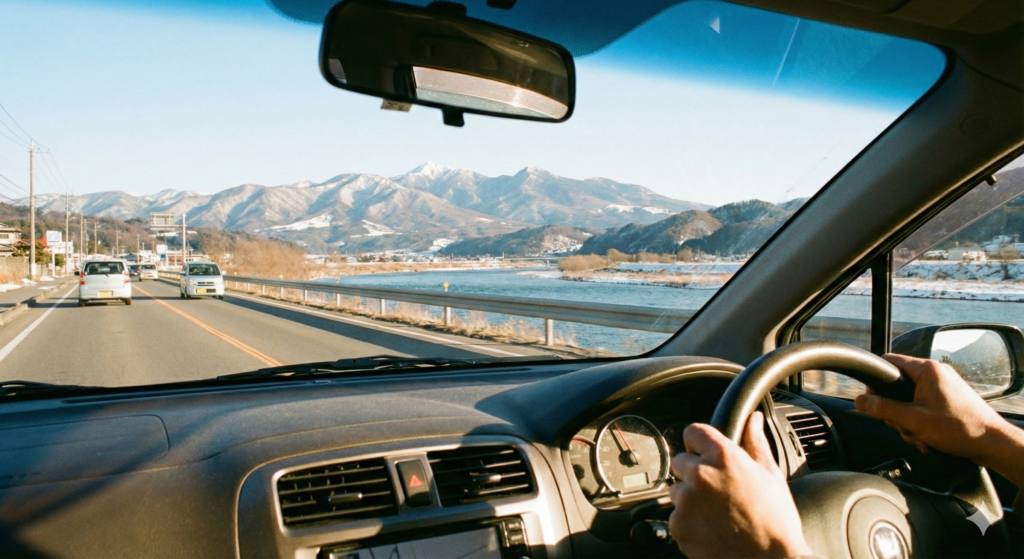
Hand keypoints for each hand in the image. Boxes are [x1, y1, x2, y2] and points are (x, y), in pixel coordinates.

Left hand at [668, 411, 810, 558]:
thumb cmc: (776, 521)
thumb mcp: (771, 475)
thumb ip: (755, 442)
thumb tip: (752, 419)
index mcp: (723, 456)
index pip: (692, 432)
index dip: (701, 443)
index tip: (706, 452)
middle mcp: (700, 475)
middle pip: (681, 461)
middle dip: (695, 472)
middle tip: (719, 490)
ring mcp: (686, 502)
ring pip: (677, 490)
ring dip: (690, 497)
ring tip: (718, 512)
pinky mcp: (678, 526)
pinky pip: (675, 516)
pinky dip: (688, 522)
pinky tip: (712, 528)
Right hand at [855, 354, 1023, 487]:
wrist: (992, 444)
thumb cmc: (960, 429)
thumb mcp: (913, 420)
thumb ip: (882, 409)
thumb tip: (859, 401)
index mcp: (926, 370)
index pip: (888, 362)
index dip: (876, 382)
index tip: (874, 401)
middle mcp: (935, 373)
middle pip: (897, 386)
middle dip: (896, 411)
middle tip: (905, 425)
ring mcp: (943, 386)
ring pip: (909, 400)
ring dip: (909, 421)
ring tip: (921, 435)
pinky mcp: (948, 399)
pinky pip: (923, 406)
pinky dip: (921, 422)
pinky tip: (928, 437)